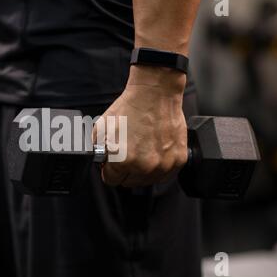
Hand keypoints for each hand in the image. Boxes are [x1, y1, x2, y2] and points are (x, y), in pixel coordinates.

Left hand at [93, 66, 187, 186]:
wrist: (154, 93)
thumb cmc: (130, 108)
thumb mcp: (101, 129)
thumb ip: (98, 151)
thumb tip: (101, 164)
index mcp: (123, 160)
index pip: (111, 180)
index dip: (109, 170)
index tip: (112, 163)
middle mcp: (145, 166)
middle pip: (129, 182)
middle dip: (124, 170)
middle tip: (127, 152)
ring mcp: (164, 164)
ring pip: (147, 181)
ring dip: (142, 170)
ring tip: (141, 149)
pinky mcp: (178, 160)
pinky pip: (164, 174)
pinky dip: (158, 167)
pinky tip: (153, 152)